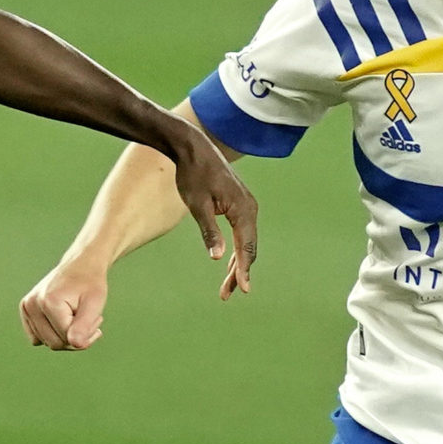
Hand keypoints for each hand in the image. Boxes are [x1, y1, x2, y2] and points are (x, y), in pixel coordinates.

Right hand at [20, 260, 109, 349]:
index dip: (86, 334)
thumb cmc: (90, 284)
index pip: (68, 339)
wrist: (80, 265)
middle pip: (55, 344)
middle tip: (88, 319)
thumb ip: (85, 326)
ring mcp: (26, 307)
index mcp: (49, 302)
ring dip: (65, 336)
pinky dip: (53, 334)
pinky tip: (63, 320)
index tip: (97, 319)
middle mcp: (32, 304)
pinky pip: (38, 339)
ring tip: (76, 316)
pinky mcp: (25, 310)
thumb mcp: (95, 304)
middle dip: (75, 337)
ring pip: (48, 342)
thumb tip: (75, 344)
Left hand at [158, 120, 258, 293]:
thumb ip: (209, 232)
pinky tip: (228, 262)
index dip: (243, 270)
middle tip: (227, 295)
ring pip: (246, 242)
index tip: (242, 289)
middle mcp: (250, 208)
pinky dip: (237, 249)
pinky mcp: (239, 204)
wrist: (193, 148)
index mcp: (243, 209)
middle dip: (239, 272)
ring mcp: (247, 206)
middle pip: (249, 248)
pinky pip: (243, 232)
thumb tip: (217, 257)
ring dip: (237, 263)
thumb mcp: (197, 205)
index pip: (247, 247)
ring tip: (226, 287)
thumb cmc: (192, 175)